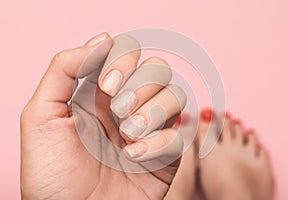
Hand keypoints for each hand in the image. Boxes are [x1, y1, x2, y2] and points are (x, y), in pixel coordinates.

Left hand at [21, 32, 185, 199]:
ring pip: (175, 94)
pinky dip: (159, 143)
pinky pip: (180, 133)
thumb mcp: (41, 115)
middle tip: (117, 111)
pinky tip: (135, 158)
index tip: (105, 85)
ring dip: (152, 111)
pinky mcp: (165, 153)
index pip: (128, 53)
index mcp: (100, 94)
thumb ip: (64, 69)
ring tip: (127, 135)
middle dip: (140, 85)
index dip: (123, 60)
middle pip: (157, 68)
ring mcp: (149, 129)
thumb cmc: (51, 173)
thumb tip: (103, 38)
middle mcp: (127, 106)